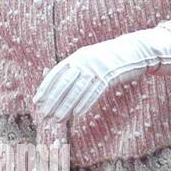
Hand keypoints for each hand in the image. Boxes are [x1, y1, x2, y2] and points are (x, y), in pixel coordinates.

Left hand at [33, 28, 170, 120]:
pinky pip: (95, 91)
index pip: (56, 73)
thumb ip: (74, 70)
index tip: (37, 101)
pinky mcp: (110, 75)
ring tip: (58, 119)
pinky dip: (86, 103)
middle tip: (44, 115)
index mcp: (76, 57)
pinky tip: (78, 114)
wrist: (133, 50)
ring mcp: (97, 67)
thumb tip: (56, 83)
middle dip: (53, 100)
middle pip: (65, 83)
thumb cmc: (108, 59)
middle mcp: (84, 60)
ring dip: (67, 106)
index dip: (46, 88)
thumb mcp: (88, 60)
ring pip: (78, 89)